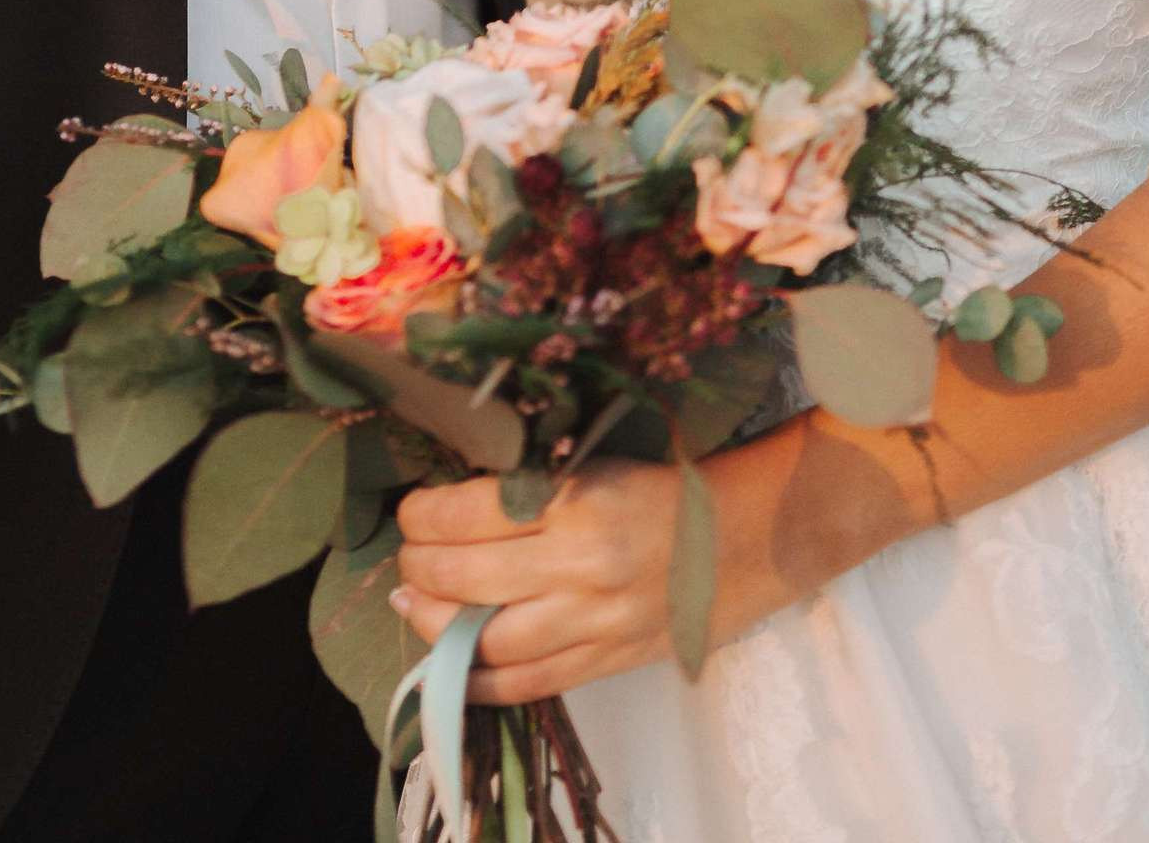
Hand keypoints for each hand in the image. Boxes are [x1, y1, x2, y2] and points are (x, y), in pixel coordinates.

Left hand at [393, 460, 686, 702]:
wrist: (740, 541)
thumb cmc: (660, 489)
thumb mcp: (593, 465)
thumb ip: (529, 484)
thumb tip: (450, 502)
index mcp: (577, 500)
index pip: (471, 512)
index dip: (425, 513)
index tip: (412, 508)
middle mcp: (580, 565)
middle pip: (468, 576)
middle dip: (420, 565)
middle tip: (408, 555)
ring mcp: (593, 623)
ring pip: (488, 638)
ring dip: (435, 623)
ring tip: (413, 602)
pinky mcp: (605, 663)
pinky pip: (527, 684)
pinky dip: (479, 681)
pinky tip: (449, 664)